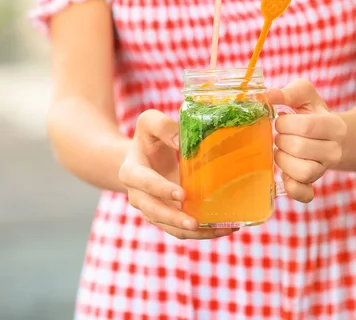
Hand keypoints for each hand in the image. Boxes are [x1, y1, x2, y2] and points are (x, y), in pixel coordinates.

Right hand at [118, 110, 237, 239]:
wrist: (143, 158)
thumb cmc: (149, 139)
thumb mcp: (150, 123)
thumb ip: (163, 126)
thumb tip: (182, 142)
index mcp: (131, 172)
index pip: (144, 183)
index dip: (161, 190)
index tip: (182, 194)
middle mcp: (139, 196)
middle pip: (154, 213)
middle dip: (175, 220)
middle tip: (196, 223)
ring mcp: (152, 210)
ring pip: (170, 228)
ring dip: (193, 232)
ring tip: (219, 229)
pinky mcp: (168, 218)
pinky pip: (182, 230)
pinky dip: (202, 232)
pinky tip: (224, 227)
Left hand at [266, 79, 346, 202]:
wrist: (333, 138)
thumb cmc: (313, 113)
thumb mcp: (306, 96)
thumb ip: (289, 92)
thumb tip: (267, 96)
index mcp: (334, 126)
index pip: (306, 126)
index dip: (286, 123)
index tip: (281, 120)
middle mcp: (333, 151)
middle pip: (301, 148)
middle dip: (281, 140)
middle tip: (280, 136)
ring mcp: (324, 170)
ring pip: (303, 172)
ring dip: (283, 161)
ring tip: (281, 151)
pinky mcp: (313, 185)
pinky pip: (304, 194)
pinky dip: (291, 187)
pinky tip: (284, 174)